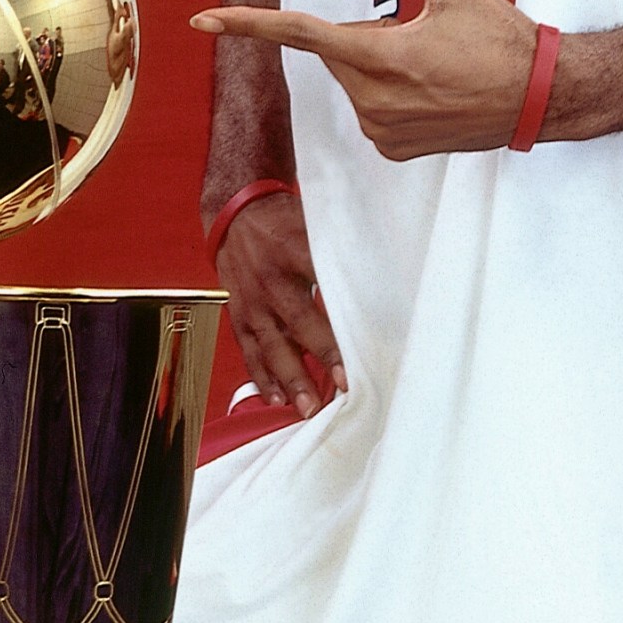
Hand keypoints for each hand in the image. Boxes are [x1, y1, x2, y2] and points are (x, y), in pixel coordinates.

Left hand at [192, 0, 538, 159]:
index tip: (202, 19)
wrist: (541, 95)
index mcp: (382, 56)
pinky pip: (370, 106)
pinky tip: (434, 90)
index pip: (299, 32)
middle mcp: (373, 101)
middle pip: (338, 51)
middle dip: (368, 34)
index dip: (247, 23)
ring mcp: (380, 132)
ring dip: (379, 63)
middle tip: (421, 32)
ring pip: (353, 79)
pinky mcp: (391, 151)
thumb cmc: (498, 33)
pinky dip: (390, 90)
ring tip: (436, 64)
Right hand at [213, 188, 343, 416]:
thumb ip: (343, 250)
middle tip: (344, 385)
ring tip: (308, 407)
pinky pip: (249, 350)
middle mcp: (271, 278)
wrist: (235, 215)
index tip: (364, 339)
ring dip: (290, 377)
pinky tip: (276, 399)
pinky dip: (261, 376)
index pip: (323, 282)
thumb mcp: (315, 223)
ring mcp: (251, 300)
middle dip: (322, 354)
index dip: (342, 312)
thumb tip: (387, 276)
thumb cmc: (285, 222)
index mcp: (294, 249)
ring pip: (271, 344)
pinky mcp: (238, 314)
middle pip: (299, 320)